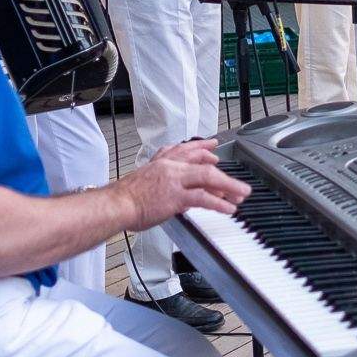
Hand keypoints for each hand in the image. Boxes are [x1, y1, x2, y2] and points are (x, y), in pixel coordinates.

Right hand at [111, 140, 247, 230]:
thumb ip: (162, 184)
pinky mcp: (176, 197)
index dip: (201, 148)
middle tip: (234, 178)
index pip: (185, 149)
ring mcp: (174, 181)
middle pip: (202, 162)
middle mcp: (170, 167)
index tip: (211, 148)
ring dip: (228, 186)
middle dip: (222, 169)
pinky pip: (203, 198)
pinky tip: (228, 208)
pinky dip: (219, 203)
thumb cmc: (124, 199)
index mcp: (160, 163)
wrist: (115, 205)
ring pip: (208, 177)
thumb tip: (178, 196)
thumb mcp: (144, 182)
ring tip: (241, 194)